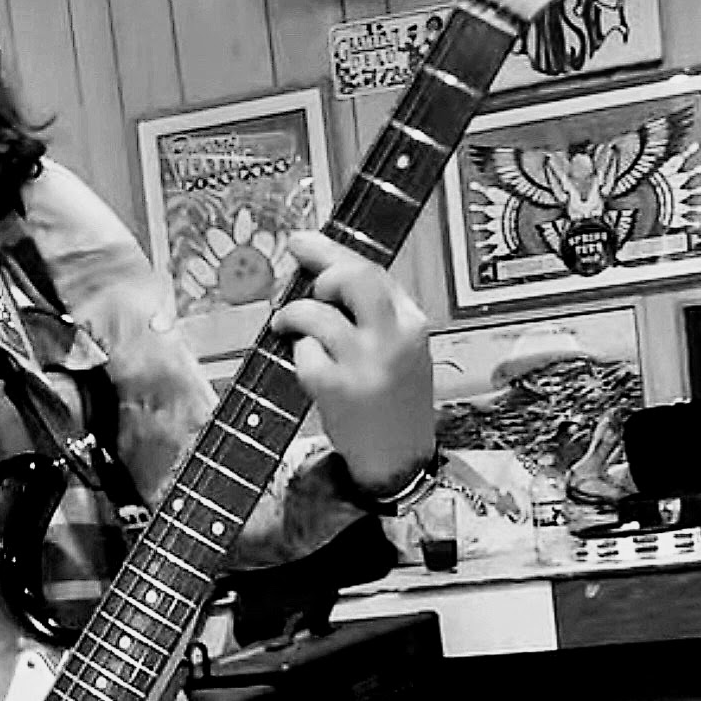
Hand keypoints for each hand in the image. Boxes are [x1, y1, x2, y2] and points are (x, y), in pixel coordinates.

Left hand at [271, 230, 434, 492]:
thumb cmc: (393, 399)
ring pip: (318, 314)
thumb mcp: (399, 348)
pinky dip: (300, 355)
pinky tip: (309, 367)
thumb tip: (322, 272)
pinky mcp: (339, 389)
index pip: (372, 272)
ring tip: (288, 327)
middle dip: (320, 270)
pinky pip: (306, 353)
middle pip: (353, 279)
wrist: (400, 458)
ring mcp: (366, 364)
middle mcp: (393, 338)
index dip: (331, 253)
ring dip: (294, 315)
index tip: (302, 243)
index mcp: (411, 322)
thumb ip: (371, 313)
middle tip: (304, 286)